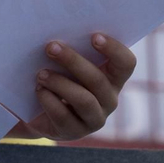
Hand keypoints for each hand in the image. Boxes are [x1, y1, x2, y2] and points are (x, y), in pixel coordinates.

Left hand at [17, 34, 136, 140]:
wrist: (37, 111)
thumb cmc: (57, 76)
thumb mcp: (65, 62)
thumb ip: (71, 47)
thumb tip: (58, 30)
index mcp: (112, 78)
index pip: (126, 64)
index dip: (114, 50)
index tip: (94, 36)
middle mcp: (109, 99)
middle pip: (98, 80)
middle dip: (73, 61)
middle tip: (51, 47)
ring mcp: (94, 118)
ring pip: (84, 100)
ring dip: (60, 83)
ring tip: (40, 74)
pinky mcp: (75, 131)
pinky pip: (64, 116)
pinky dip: (49, 100)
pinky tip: (39, 90)